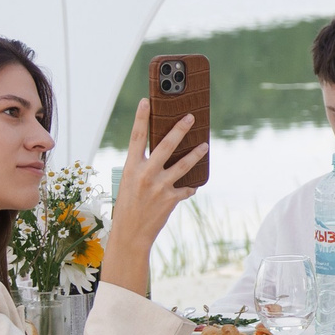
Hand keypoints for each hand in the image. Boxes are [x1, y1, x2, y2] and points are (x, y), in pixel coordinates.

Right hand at [99, 100, 202, 295]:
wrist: (130, 234)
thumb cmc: (129, 206)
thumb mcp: (130, 183)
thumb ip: (144, 167)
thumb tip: (166, 154)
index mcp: (130, 167)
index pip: (136, 137)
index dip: (141, 117)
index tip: (147, 100)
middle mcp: (145, 174)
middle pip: (166, 145)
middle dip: (180, 129)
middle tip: (191, 116)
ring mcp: (160, 186)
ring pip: (184, 164)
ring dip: (197, 154)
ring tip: (206, 146)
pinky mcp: (172, 198)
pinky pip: (187, 187)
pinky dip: (189, 187)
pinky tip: (192, 186)